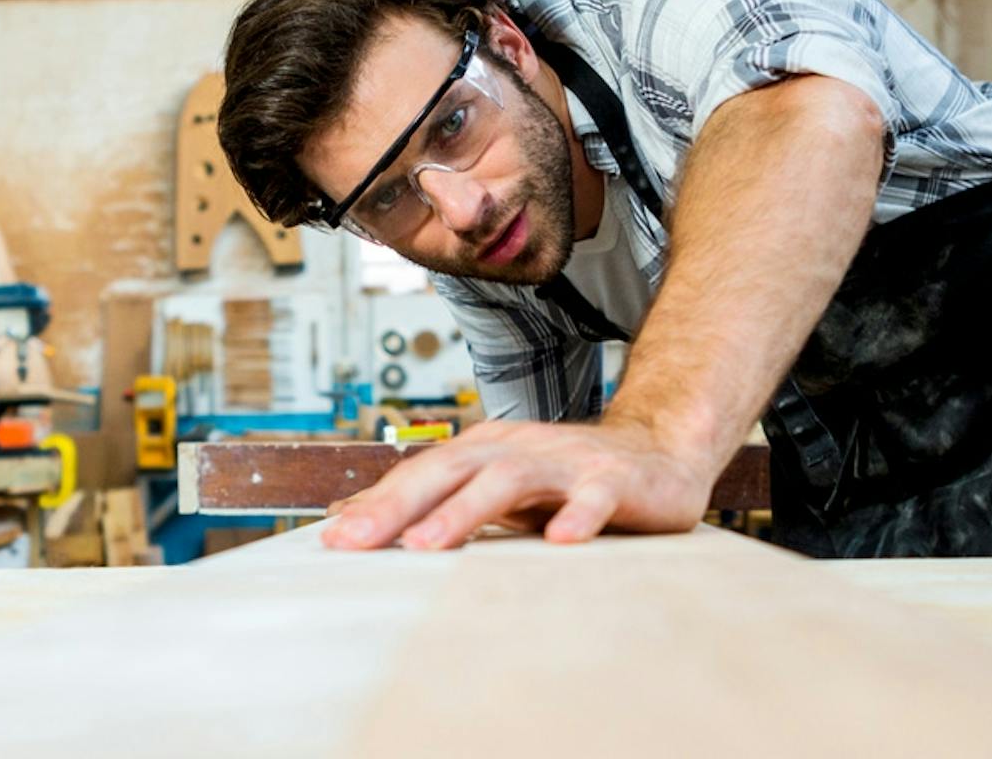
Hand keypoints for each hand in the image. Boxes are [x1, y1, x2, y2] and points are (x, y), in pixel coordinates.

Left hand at [321, 419, 711, 550]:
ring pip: (509, 478)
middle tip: (357, 542)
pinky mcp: (615, 479)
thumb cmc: (569, 479)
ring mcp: (567, 461)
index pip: (422, 472)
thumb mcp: (498, 488)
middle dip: (400, 505)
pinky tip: (561, 541)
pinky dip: (577, 516)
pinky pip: (594, 497)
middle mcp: (519, 447)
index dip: (377, 503)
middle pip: (451, 469)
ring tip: (428, 544)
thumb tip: (351, 517)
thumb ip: (437, 501)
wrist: (659, 451)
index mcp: (487, 448)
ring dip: (466, 510)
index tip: (332, 539)